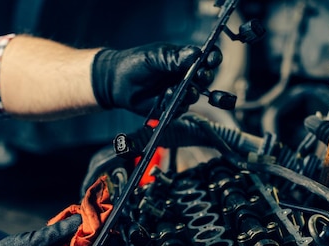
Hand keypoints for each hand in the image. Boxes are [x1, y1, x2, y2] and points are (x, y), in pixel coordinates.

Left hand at [91, 42, 222, 115]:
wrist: (116, 82)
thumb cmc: (134, 64)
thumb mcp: (155, 56)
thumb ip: (175, 57)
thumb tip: (196, 54)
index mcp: (184, 59)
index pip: (206, 58)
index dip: (212, 59)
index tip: (212, 60)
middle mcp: (184, 76)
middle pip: (205, 78)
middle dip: (204, 78)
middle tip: (199, 77)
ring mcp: (178, 92)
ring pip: (194, 96)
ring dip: (188, 94)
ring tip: (173, 90)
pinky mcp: (171, 106)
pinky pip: (181, 109)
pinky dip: (174, 104)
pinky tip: (164, 98)